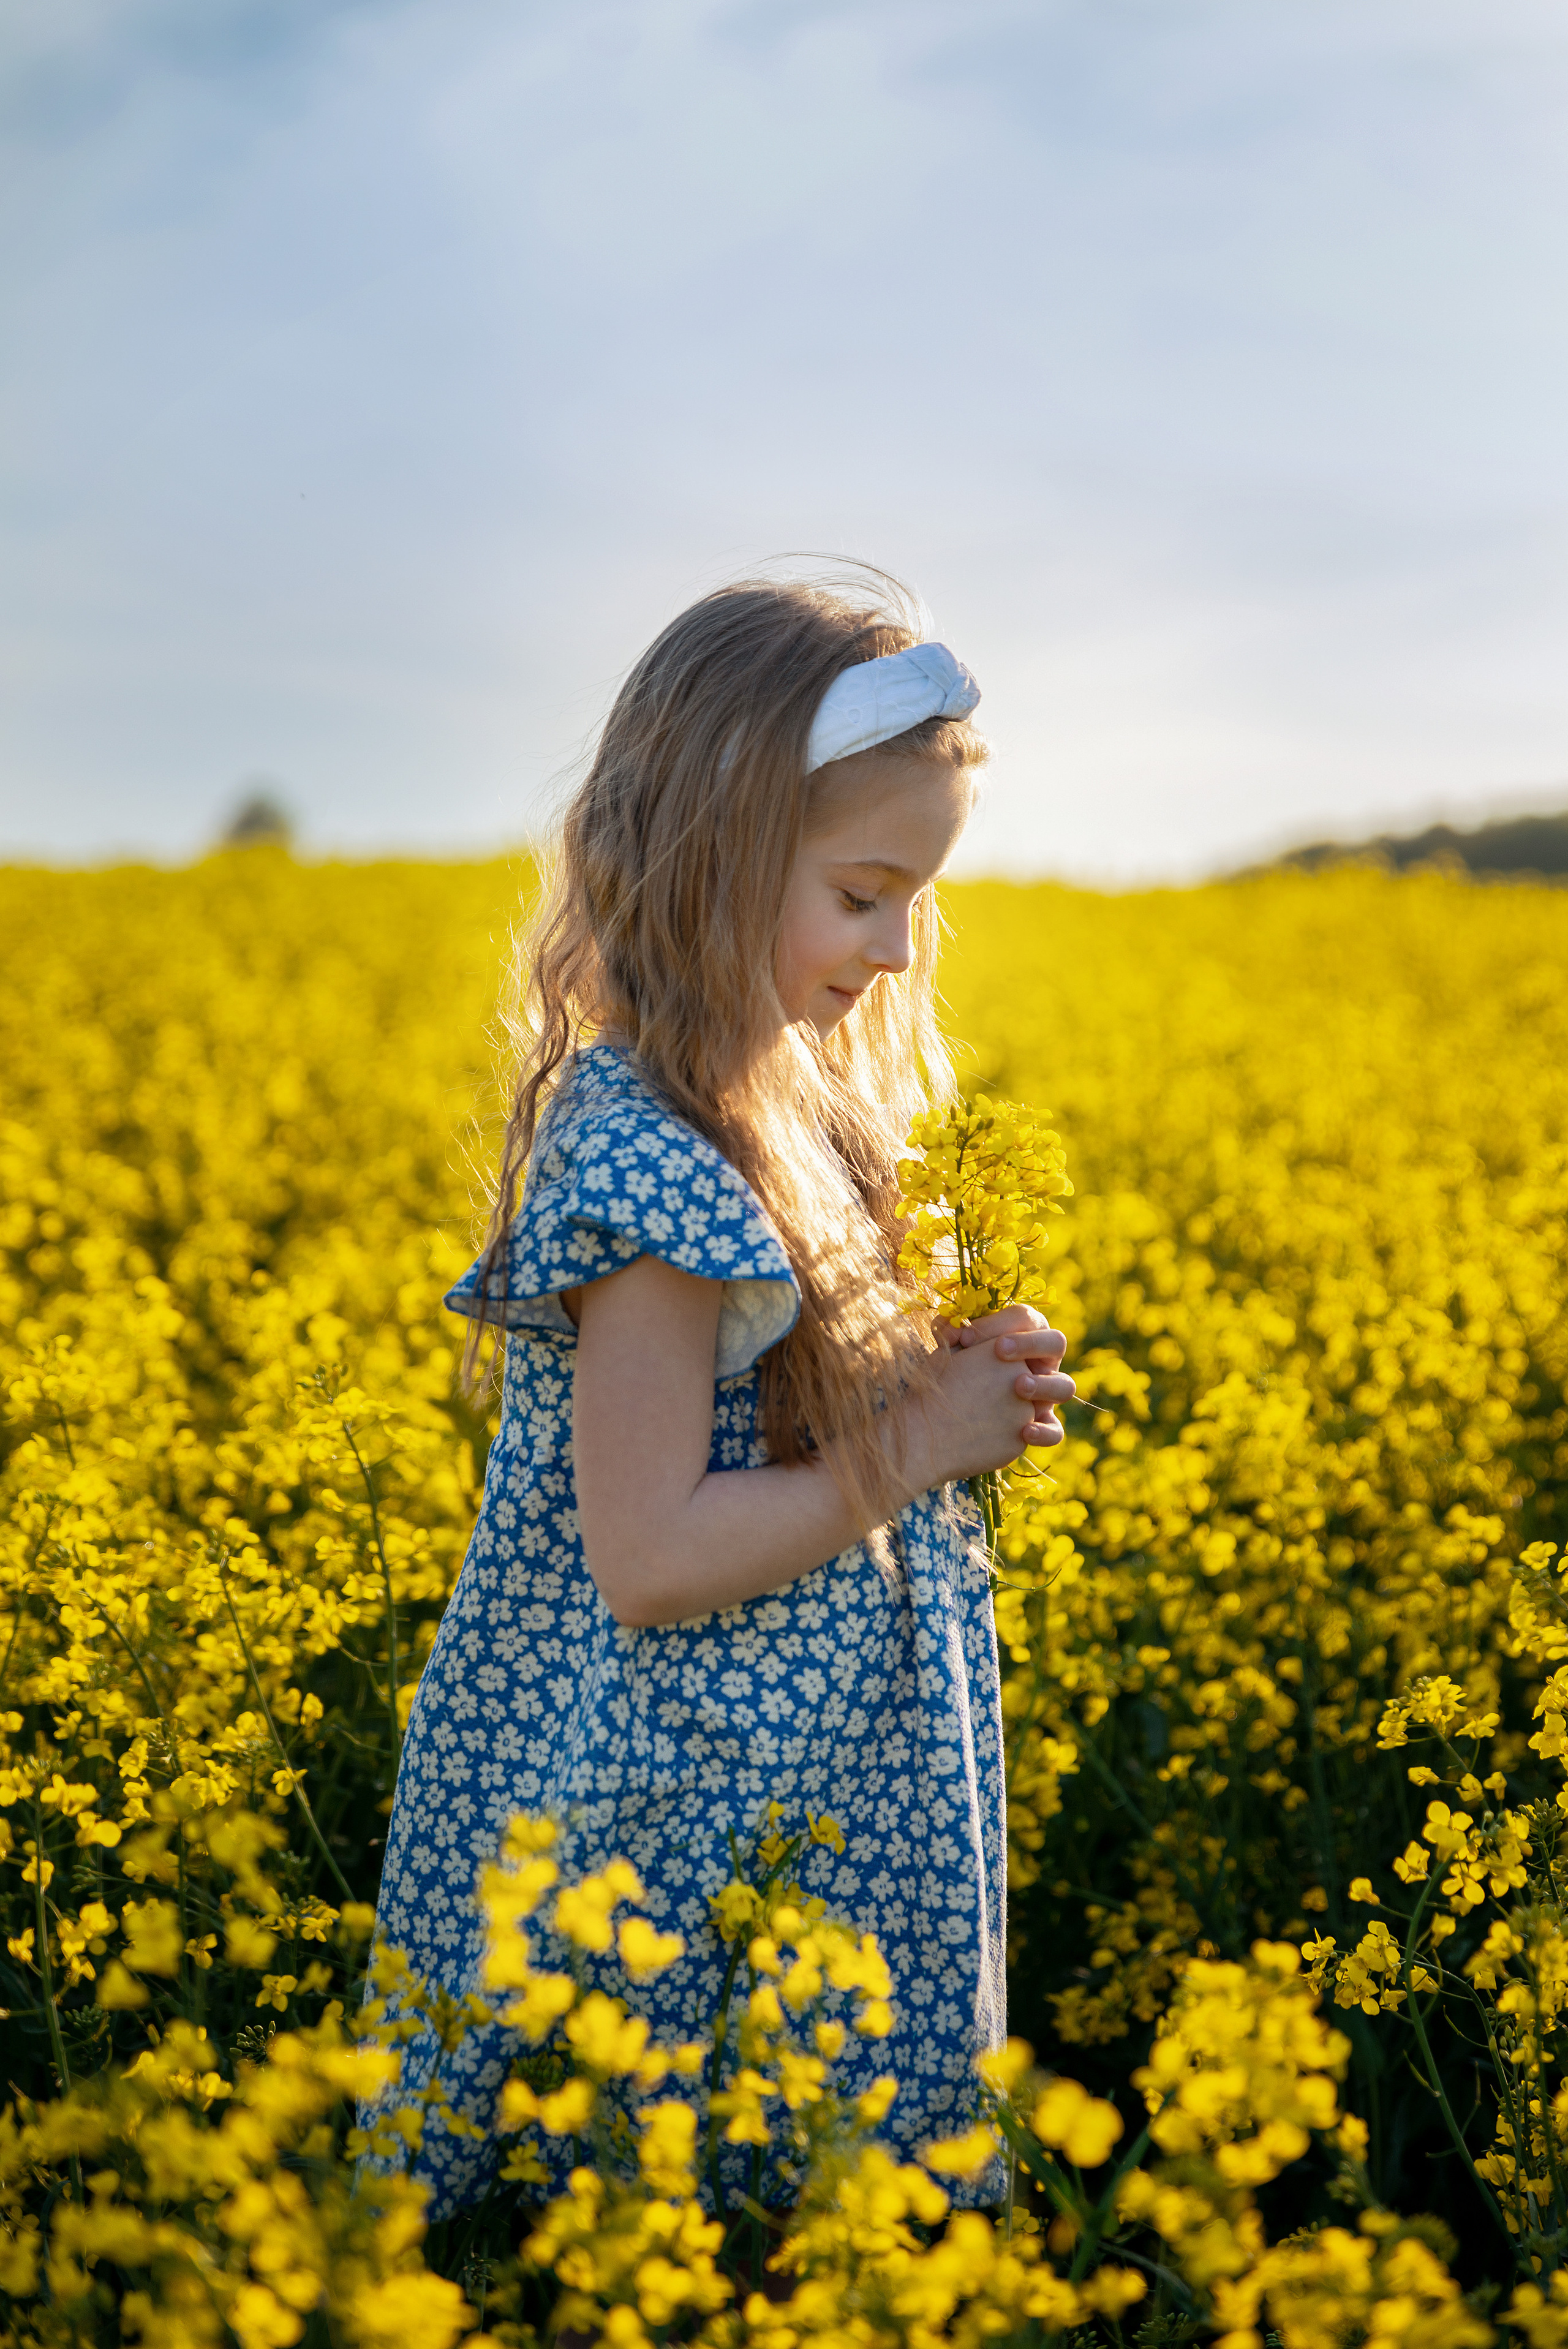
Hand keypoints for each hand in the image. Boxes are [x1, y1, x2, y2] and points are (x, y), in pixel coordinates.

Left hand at [921, 1305, 1075, 1480]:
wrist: (943, 1421)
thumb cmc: (952, 1376)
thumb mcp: (948, 1353)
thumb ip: (948, 1335)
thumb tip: (949, 1326)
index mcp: (1022, 1336)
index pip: (1025, 1318)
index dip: (999, 1323)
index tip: (966, 1337)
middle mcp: (1040, 1362)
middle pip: (1056, 1342)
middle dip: (1031, 1343)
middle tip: (1000, 1350)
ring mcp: (1044, 1395)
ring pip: (1064, 1386)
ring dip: (1044, 1384)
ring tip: (1019, 1386)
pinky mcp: (1041, 1426)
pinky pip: (1056, 1430)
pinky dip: (1044, 1431)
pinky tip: (1024, 1431)